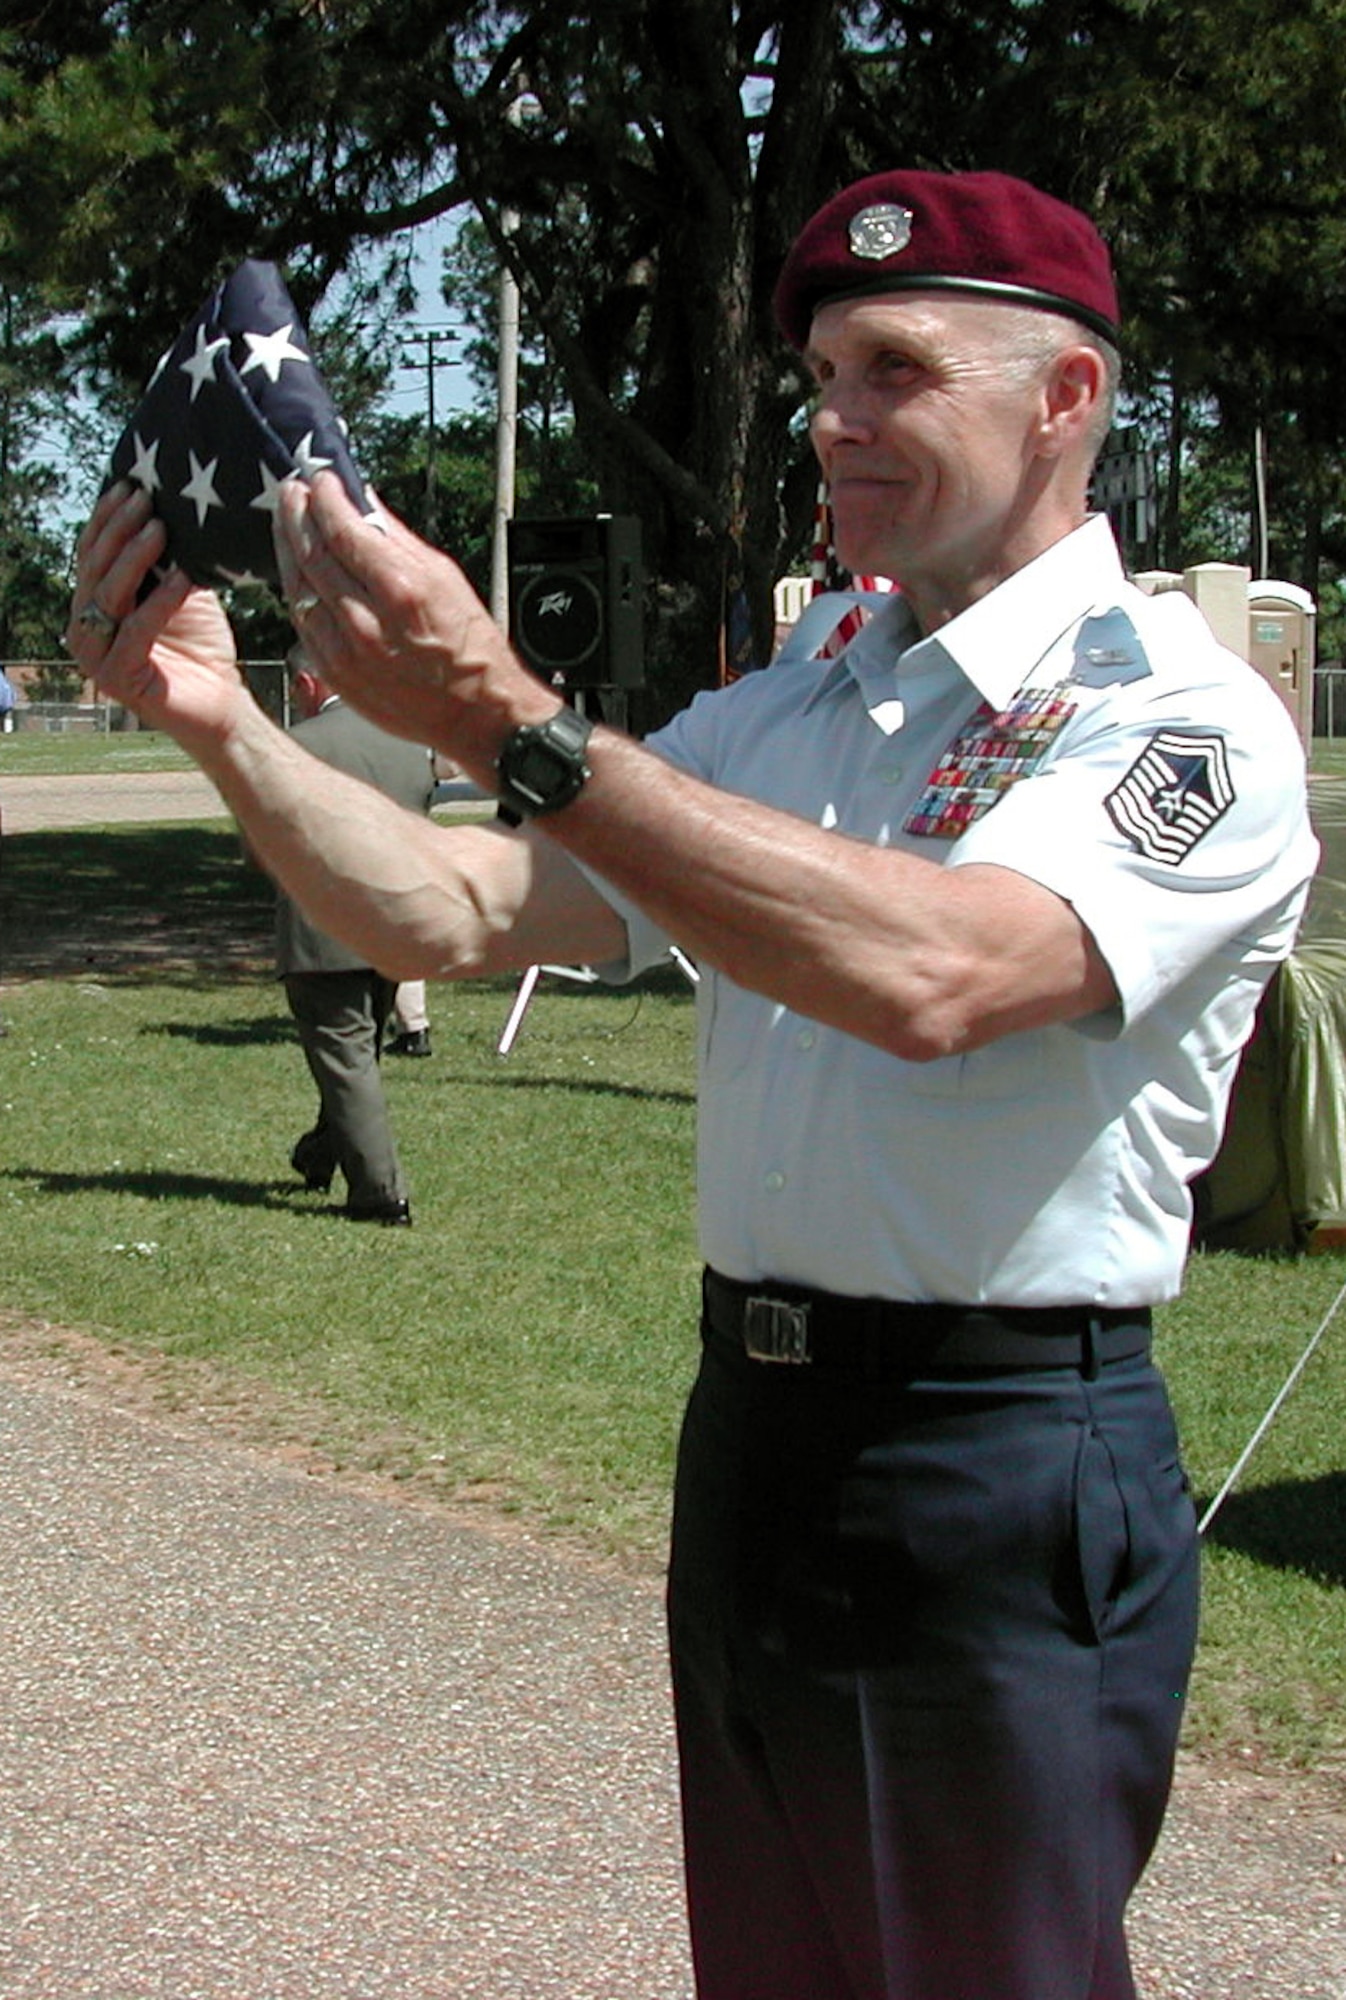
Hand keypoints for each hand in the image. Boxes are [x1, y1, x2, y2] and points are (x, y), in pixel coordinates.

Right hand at [68, 483, 245, 754]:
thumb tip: (170, 502)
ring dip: (135, 557)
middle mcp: (84, 628)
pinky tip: (184, 577)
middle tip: (146, 499)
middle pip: (96, 568)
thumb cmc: (201, 645)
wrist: (222, 702)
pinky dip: (160, 601)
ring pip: (109, 595)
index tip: (130, 484)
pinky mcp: (117, 678)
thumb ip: (165, 557)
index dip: (107, 518)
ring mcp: (96, 656)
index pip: (92, 553)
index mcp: (92, 605)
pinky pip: (137, 629)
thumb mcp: (180, 590)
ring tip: (161, 528)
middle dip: (120, 529)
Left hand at [275, 472, 556, 774]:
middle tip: (292, 491)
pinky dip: (298, 591)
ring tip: (288, 524)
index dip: (325, 497)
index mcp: (400, 589)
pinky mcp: (336, 675)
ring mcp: (346, 651)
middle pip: (312, 554)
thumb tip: (366, 503)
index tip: (320, 479)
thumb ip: (397, 539)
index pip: (343, 529)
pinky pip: (304, 623)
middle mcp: (367, 621)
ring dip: (287, 549)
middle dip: (297, 515)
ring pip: (299, 587)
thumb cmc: (470, 648)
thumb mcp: (445, 577)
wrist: (476, 715)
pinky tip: (298, 572)